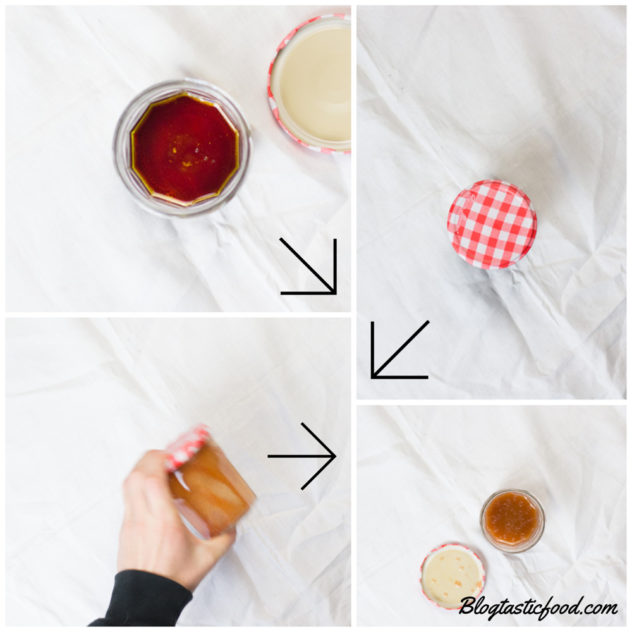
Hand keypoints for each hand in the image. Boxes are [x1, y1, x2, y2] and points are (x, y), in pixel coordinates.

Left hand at [117, 450, 235, 590]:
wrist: (146, 602)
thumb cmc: (171, 580)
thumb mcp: (206, 558)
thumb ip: (223, 538)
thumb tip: (232, 526)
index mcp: (163, 520)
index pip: (152, 478)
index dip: (162, 458)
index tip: (177, 453)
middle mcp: (143, 517)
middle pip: (136, 474)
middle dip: (153, 457)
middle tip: (170, 456)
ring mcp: (130, 522)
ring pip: (128, 483)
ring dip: (143, 468)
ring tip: (161, 468)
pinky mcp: (125, 528)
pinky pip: (129, 496)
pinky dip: (140, 484)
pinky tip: (155, 491)